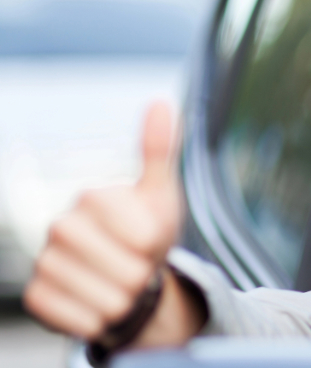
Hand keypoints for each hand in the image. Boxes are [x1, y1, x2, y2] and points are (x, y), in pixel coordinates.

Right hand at [24, 101, 183, 339]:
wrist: (127, 274)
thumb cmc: (146, 232)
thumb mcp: (161, 194)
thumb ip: (159, 152)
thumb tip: (160, 102)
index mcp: (93, 197)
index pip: (144, 236)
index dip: (157, 246)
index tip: (150, 239)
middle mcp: (61, 226)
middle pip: (128, 272)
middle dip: (143, 276)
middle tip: (136, 265)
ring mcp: (45, 261)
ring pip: (107, 299)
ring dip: (125, 300)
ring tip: (119, 284)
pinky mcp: (37, 297)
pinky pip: (79, 320)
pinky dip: (98, 320)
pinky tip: (97, 304)